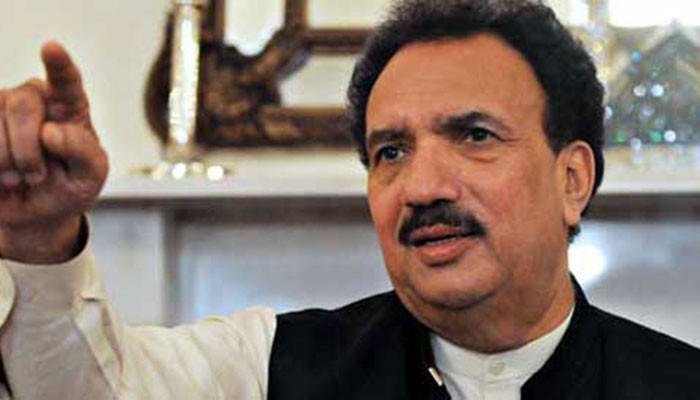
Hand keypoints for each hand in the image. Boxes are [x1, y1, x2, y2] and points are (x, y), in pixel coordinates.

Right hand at [0, 42, 107, 262]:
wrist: (36, 213)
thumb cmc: (69, 188)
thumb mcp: (91, 176)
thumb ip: (83, 152)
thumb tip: (51, 131)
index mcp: (69, 107)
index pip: (66, 81)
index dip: (59, 65)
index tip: (51, 48)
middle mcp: (33, 99)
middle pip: (22, 105)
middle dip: (28, 150)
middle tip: (37, 177)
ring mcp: (0, 108)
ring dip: (7, 163)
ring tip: (19, 178)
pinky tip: (0, 176)